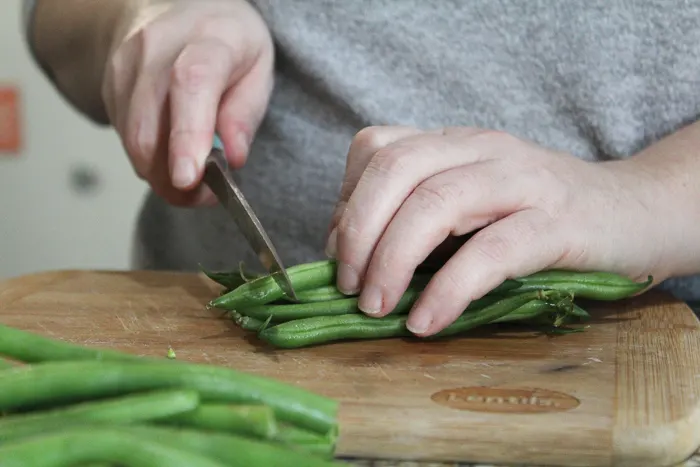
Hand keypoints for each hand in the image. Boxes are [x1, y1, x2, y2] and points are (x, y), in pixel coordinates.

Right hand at [102, 0, 273, 204]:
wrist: (177, 11)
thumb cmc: (226, 44)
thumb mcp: (258, 68)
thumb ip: (246, 112)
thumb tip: (233, 157)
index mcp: (208, 38)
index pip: (190, 85)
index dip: (187, 136)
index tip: (188, 178)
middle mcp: (157, 48)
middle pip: (150, 125)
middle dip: (173, 177)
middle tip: (204, 196)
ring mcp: (126, 67)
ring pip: (134, 141)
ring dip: (163, 175)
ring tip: (196, 175)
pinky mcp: (111, 88)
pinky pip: (127, 140)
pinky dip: (152, 161)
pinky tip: (174, 153)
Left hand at [326, 125, 666, 335]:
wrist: (632, 212)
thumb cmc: (537, 217)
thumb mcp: (468, 206)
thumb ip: (413, 217)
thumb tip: (347, 252)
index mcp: (453, 144)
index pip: (378, 149)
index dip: (346, 202)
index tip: (339, 254)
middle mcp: (481, 149)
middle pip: (397, 170)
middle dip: (358, 233)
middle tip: (348, 288)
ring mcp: (522, 181)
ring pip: (436, 203)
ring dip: (392, 260)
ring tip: (376, 307)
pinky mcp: (558, 223)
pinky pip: (491, 251)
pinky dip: (448, 289)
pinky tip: (426, 322)